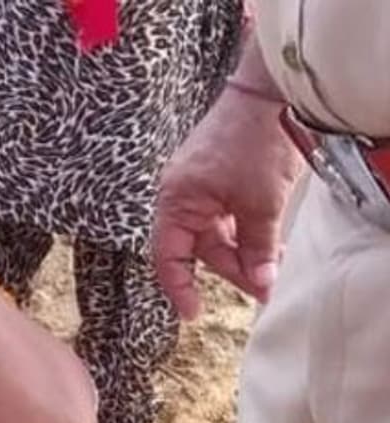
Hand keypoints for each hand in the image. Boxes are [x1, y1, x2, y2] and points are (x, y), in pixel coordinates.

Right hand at [151, 89, 302, 319]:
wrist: (268, 90)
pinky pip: (225, 216)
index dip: (179, 288)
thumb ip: (258, 247)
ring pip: (216, 234)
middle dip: (232, 268)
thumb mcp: (261, 203)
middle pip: (198, 248)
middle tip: (263, 287)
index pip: (168, 256)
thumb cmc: (254, 139)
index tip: (194, 312)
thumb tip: (260, 284)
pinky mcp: (216, 177)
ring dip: (244, 250)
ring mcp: (198, 185)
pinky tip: (269, 241)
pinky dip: (245, 231)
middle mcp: (180, 196)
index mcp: (176, 201)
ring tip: (273, 263)